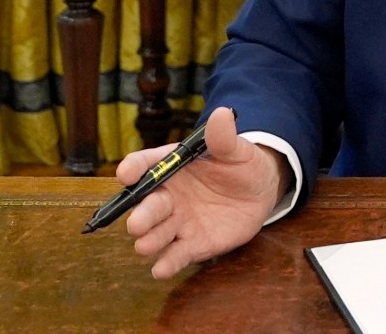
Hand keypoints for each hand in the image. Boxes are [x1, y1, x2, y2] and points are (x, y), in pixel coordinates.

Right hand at [118, 107, 284, 278]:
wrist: (259, 191)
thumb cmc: (240, 164)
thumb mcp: (235, 148)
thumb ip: (224, 137)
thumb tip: (222, 115)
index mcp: (171, 167)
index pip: (145, 165)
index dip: (133, 168)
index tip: (126, 174)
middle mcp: (169, 196)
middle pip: (148, 205)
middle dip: (141, 215)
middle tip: (136, 224)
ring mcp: (179, 222)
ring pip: (157, 234)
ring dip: (149, 240)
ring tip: (144, 247)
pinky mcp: (193, 245)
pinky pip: (177, 255)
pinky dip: (167, 263)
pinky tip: (160, 270)